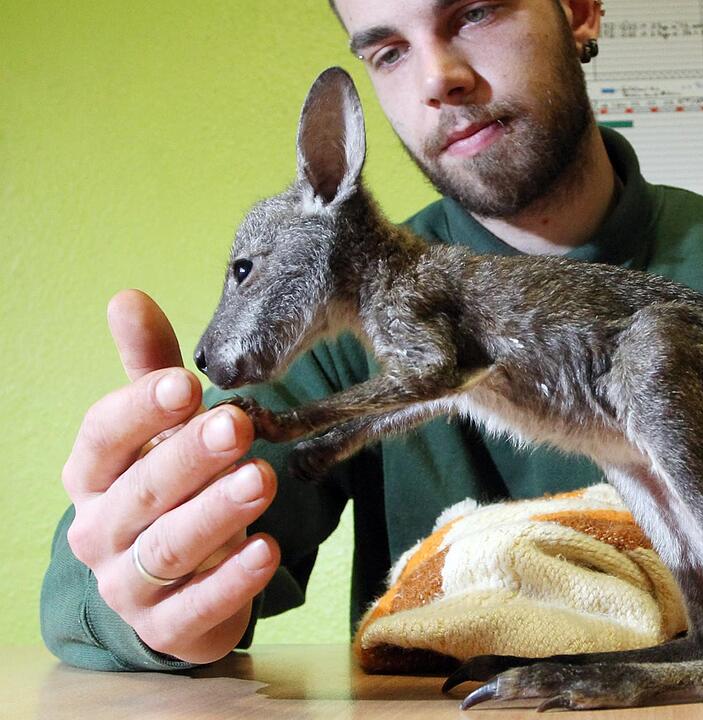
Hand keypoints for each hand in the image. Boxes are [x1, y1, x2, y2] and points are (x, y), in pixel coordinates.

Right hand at [61, 289, 280, 663]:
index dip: (141, 411)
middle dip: (189, 457)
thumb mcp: (159, 432)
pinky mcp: (166, 628)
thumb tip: (127, 296)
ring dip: (216, 513)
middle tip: (237, 425)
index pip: (103, 437)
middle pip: (141, 491)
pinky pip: (196, 607)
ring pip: (168, 548)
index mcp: (93, 474)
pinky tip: (268, 551)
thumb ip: (150, 371)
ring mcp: (127, 584)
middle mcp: (99, 529)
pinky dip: (232, 582)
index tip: (187, 385)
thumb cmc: (166, 490)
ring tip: (262, 478)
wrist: (171, 587)